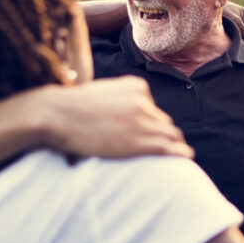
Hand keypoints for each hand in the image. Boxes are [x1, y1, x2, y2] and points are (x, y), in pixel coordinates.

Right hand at [38, 76, 193, 159]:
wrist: (57, 115)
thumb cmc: (71, 106)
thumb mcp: (102, 91)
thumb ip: (119, 98)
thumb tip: (124, 114)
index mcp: (136, 86)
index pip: (152, 106)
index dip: (150, 120)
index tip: (144, 131)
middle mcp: (144, 101)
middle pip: (162, 120)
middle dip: (162, 132)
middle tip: (167, 144)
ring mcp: (143, 121)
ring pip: (169, 133)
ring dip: (174, 143)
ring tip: (181, 152)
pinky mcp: (140, 141)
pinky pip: (167, 147)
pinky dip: (179, 152)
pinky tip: (186, 156)